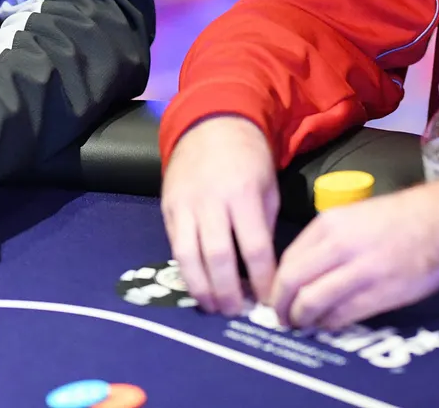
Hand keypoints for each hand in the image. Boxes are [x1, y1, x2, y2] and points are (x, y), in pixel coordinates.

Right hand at [161, 114, 279, 316]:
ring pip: (188, 256)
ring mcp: (185, 205)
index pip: (255, 247)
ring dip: (201, 288)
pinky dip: (185, 270)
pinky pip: (174, 246)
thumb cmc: (248, 159)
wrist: (211, 126)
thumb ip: (263, 224)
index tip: (270, 300)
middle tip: (235, 312)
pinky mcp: (168, 209)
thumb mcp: (268, 187)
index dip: (263, 279)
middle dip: (228, 291)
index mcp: (244, 194)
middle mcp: (212, 202)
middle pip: (218, 257)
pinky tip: (196, 285)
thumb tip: (264, 269)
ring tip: (213, 307)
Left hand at [271, 169, 438, 330]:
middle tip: (283, 318)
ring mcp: (359, 271)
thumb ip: (329, 239)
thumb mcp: (356, 215)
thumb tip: (305, 271)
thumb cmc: (403, 216)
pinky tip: (330, 323)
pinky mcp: (379, 293)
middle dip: (281, 307)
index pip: (287, 260)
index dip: (277, 285)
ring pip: (310, 303)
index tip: (279, 297)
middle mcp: (339, 245)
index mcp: (331, 223)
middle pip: (290, 284)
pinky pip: (340, 316)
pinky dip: (328, 325)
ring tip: (303, 325)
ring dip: (301, 320)